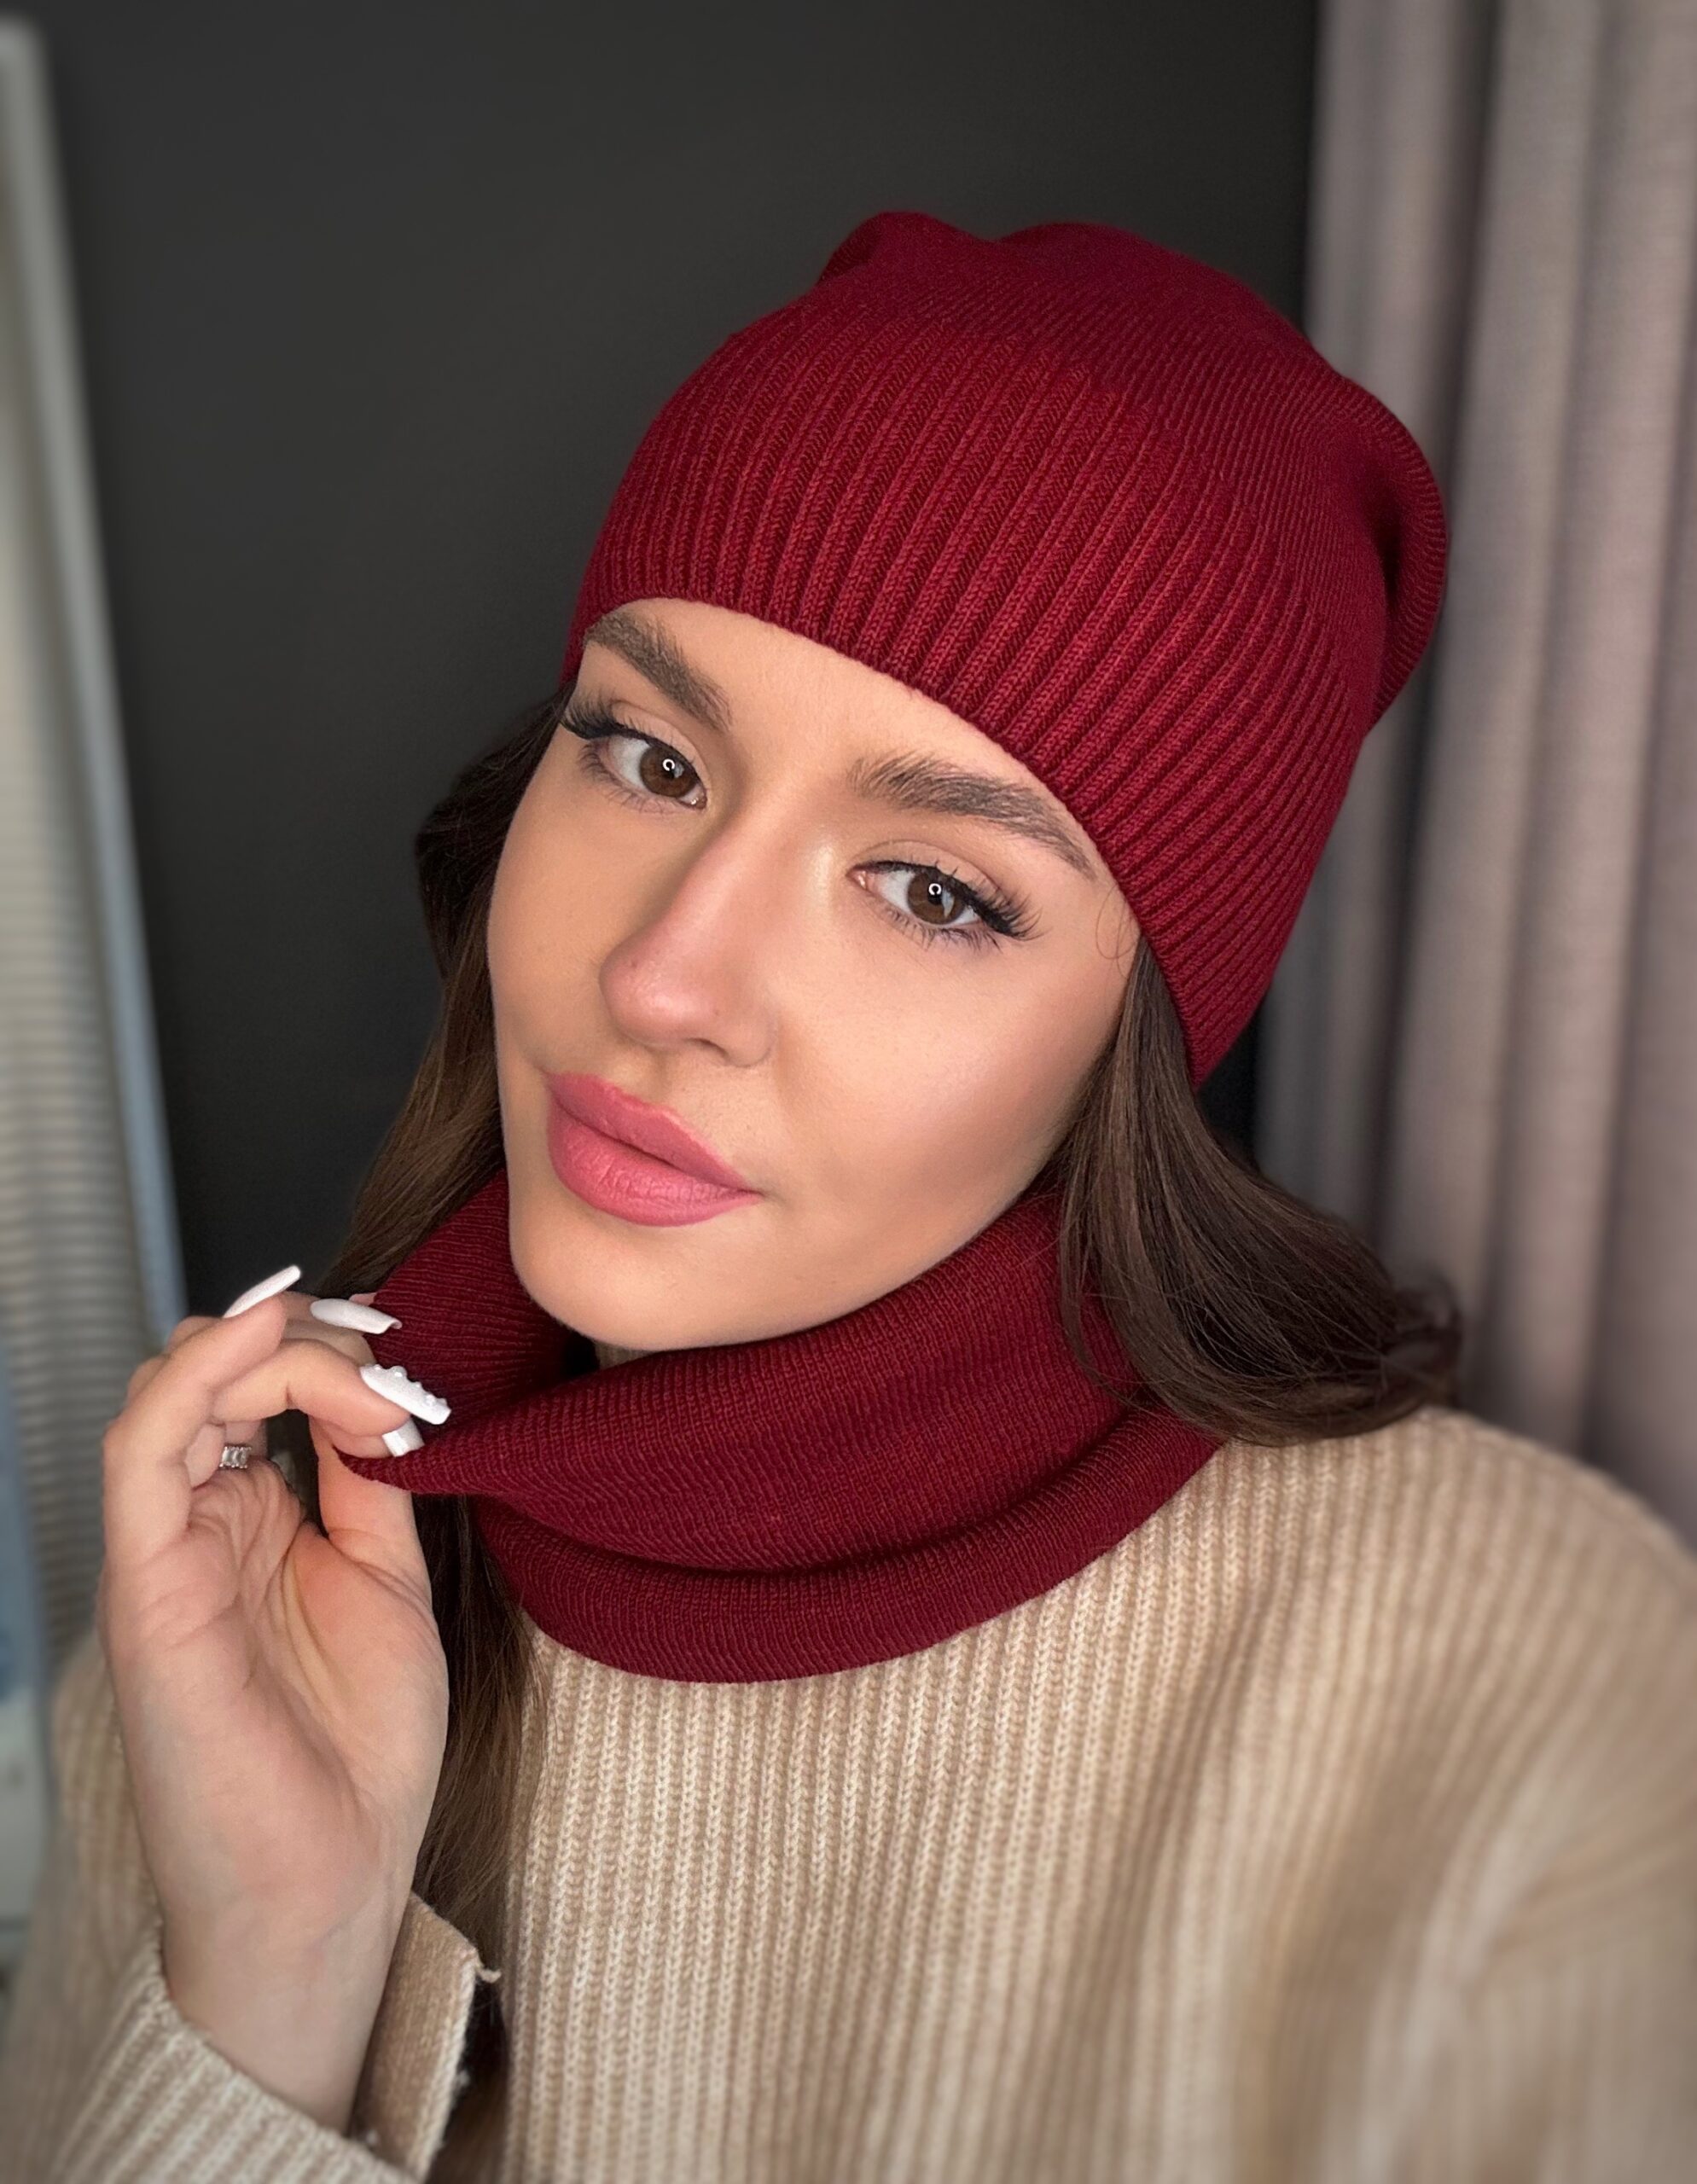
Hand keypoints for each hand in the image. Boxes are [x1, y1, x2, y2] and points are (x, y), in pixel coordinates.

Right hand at [95, 1275, 451, 2126]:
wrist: (331, 1878)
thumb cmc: (356, 1749)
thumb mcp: (389, 1576)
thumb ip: (373, 1477)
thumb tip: (381, 1382)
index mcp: (255, 1518)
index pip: (260, 1385)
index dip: (330, 1343)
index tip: (408, 1350)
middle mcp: (200, 1522)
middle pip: (215, 1373)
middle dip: (303, 1333)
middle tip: (385, 1348)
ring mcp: (167, 1548)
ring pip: (173, 1390)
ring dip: (265, 1343)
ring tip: (351, 1353)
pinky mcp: (146, 1581)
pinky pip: (141, 1450)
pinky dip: (195, 1375)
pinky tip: (262, 1334)